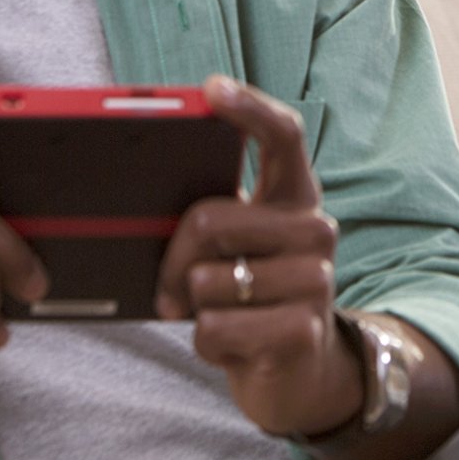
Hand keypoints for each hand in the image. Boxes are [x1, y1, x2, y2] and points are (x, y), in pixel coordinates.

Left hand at [156, 76, 360, 437]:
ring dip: (192, 307)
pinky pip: (214, 329)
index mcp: (295, 196)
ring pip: (205, 282)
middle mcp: (315, 229)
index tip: (211, 89)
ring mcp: (316, 280)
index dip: (248, 107)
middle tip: (170, 286)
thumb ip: (210, 217)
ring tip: (218, 314)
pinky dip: (206, 343)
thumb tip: (142, 201)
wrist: (296, 370)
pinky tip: (232, 345)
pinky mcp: (303, 330)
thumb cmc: (249, 295)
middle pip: (209, 219)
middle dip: (172, 259)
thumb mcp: (234, 248)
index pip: (282, 135)